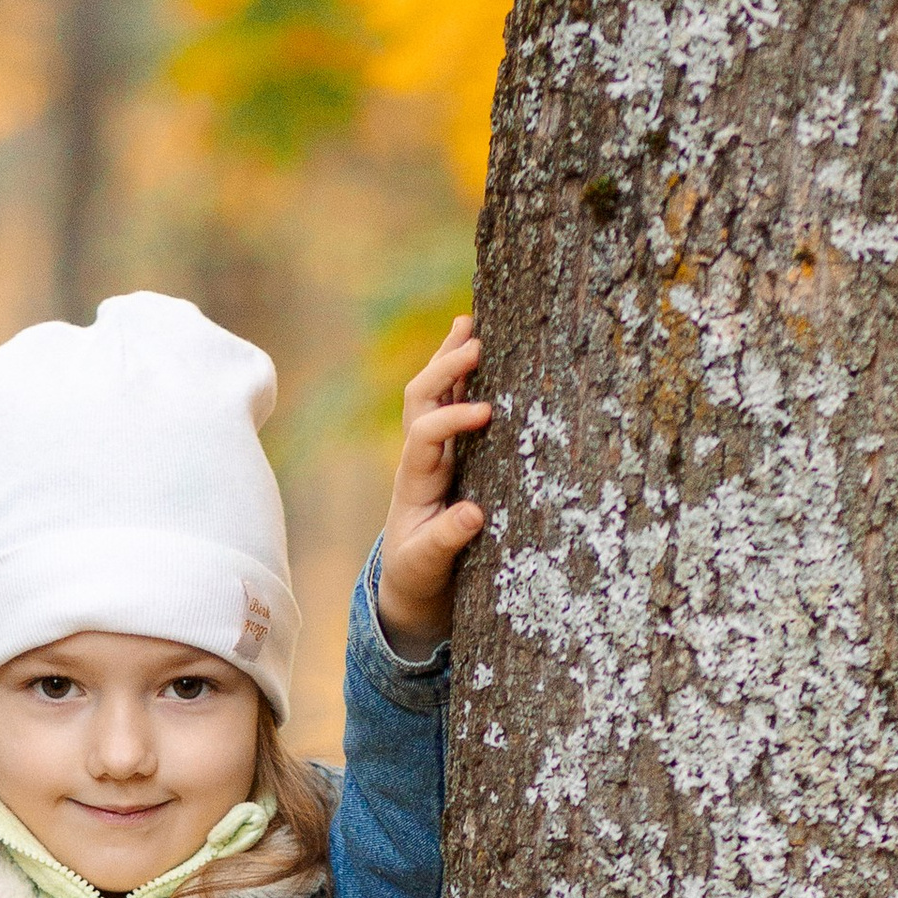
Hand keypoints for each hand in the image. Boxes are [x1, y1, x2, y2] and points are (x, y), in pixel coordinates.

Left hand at [374, 315, 490, 655]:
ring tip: (470, 321)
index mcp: (414, 481)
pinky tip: (475, 339)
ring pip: (433, 390)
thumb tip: (472, 514)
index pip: (426, 435)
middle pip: (421, 397)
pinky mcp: (449, 449)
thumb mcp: (428, 565)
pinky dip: (461, 370)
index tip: (485, 413)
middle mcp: (419, 455)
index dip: (452, 419)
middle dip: (444, 370)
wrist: (411, 576)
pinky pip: (450, 400)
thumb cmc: (420, 571)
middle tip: (476, 345)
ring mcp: (432, 448)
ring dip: (448, 356)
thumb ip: (445, 541)